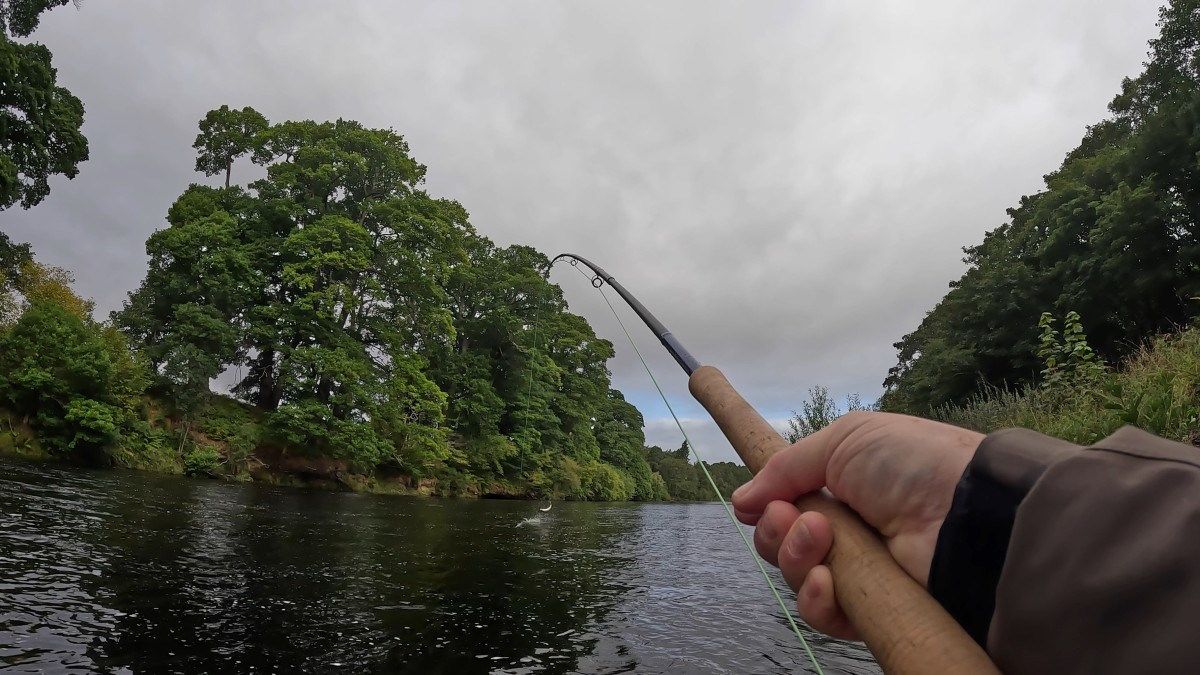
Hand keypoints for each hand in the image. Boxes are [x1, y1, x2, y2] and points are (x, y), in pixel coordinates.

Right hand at [730, 411, 981, 638]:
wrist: (967, 513)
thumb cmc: (912, 464)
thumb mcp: (843, 440)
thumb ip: (785, 467)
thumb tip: (741, 500)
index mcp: (842, 486)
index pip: (786, 504)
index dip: (767, 507)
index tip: (750, 506)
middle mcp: (848, 528)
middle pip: (781, 542)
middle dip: (775, 530)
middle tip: (793, 517)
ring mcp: (860, 569)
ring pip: (797, 577)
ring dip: (794, 557)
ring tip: (822, 538)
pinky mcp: (873, 608)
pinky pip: (825, 615)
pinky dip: (816, 599)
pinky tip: (827, 580)